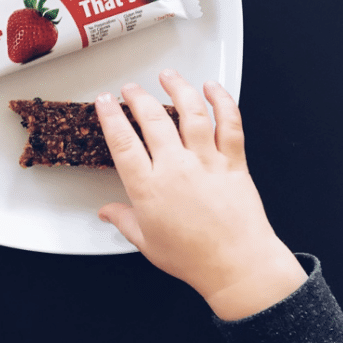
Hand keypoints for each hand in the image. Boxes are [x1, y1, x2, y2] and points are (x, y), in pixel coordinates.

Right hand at [96, 69, 305, 320]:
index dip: (110, 116)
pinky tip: (212, 89)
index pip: (122, 142)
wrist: (237, 266)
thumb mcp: (146, 241)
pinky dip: (222, 103)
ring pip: (191, 114)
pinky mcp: (234, 163)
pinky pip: (230, 125)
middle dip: (138, 97)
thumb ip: (123, 220)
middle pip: (152, 120)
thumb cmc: (192, 258)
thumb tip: (106, 212)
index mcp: (149, 188)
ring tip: (167, 76)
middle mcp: (176, 169)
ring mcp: (206, 163)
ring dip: (178, 89)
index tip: (105, 102)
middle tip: (130, 88)